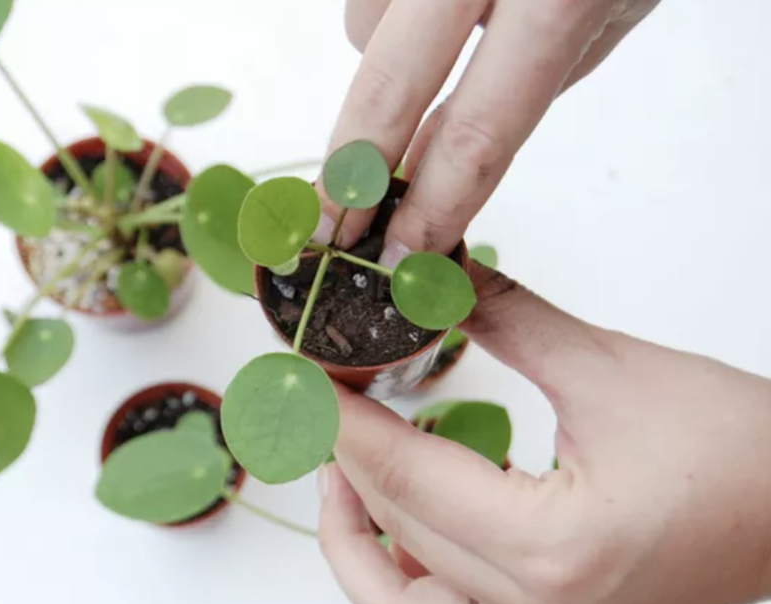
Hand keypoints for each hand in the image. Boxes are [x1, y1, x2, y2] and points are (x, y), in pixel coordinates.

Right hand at [317, 0, 660, 263]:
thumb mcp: (597, 18)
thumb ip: (511, 95)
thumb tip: (426, 168)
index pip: (480, 129)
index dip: (434, 204)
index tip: (403, 256)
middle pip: (388, 85)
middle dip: (351, 171)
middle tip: (328, 232)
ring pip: (361, 26)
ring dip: (375, 65)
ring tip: (424, 57)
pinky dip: (382, 15)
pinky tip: (423, 11)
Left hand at [318, 262, 770, 603]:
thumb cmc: (742, 449)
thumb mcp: (609, 368)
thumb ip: (507, 319)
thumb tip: (436, 281)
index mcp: (555, 550)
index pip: (406, 480)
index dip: (342, 424)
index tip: (304, 385)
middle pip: (394, 549)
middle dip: (342, 475)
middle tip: (325, 421)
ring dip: (362, 558)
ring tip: (353, 484)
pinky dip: (412, 597)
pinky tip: (411, 540)